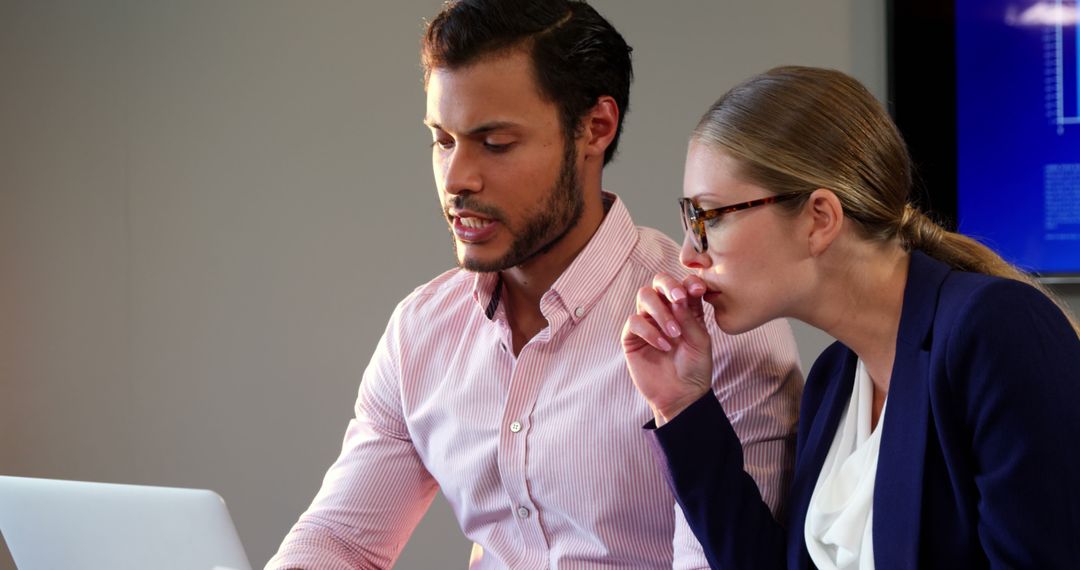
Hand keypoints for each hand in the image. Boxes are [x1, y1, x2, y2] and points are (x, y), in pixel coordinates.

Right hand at [622, 273, 713, 425]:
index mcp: (685, 308)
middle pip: (658, 282)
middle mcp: (665, 310)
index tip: (698, 289)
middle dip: (668, 285)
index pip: (683, 284)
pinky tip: (663, 346)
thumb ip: (690, 318)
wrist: (682, 395)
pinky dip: (649, 331)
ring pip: (644, 296)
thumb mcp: (700, 342)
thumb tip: (677, 298)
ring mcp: (647, 322)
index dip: (689, 281)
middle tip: (679, 298)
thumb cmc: (695, 368)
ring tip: (674, 333)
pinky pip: (634, 321)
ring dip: (660, 311)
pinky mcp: (632, 337)